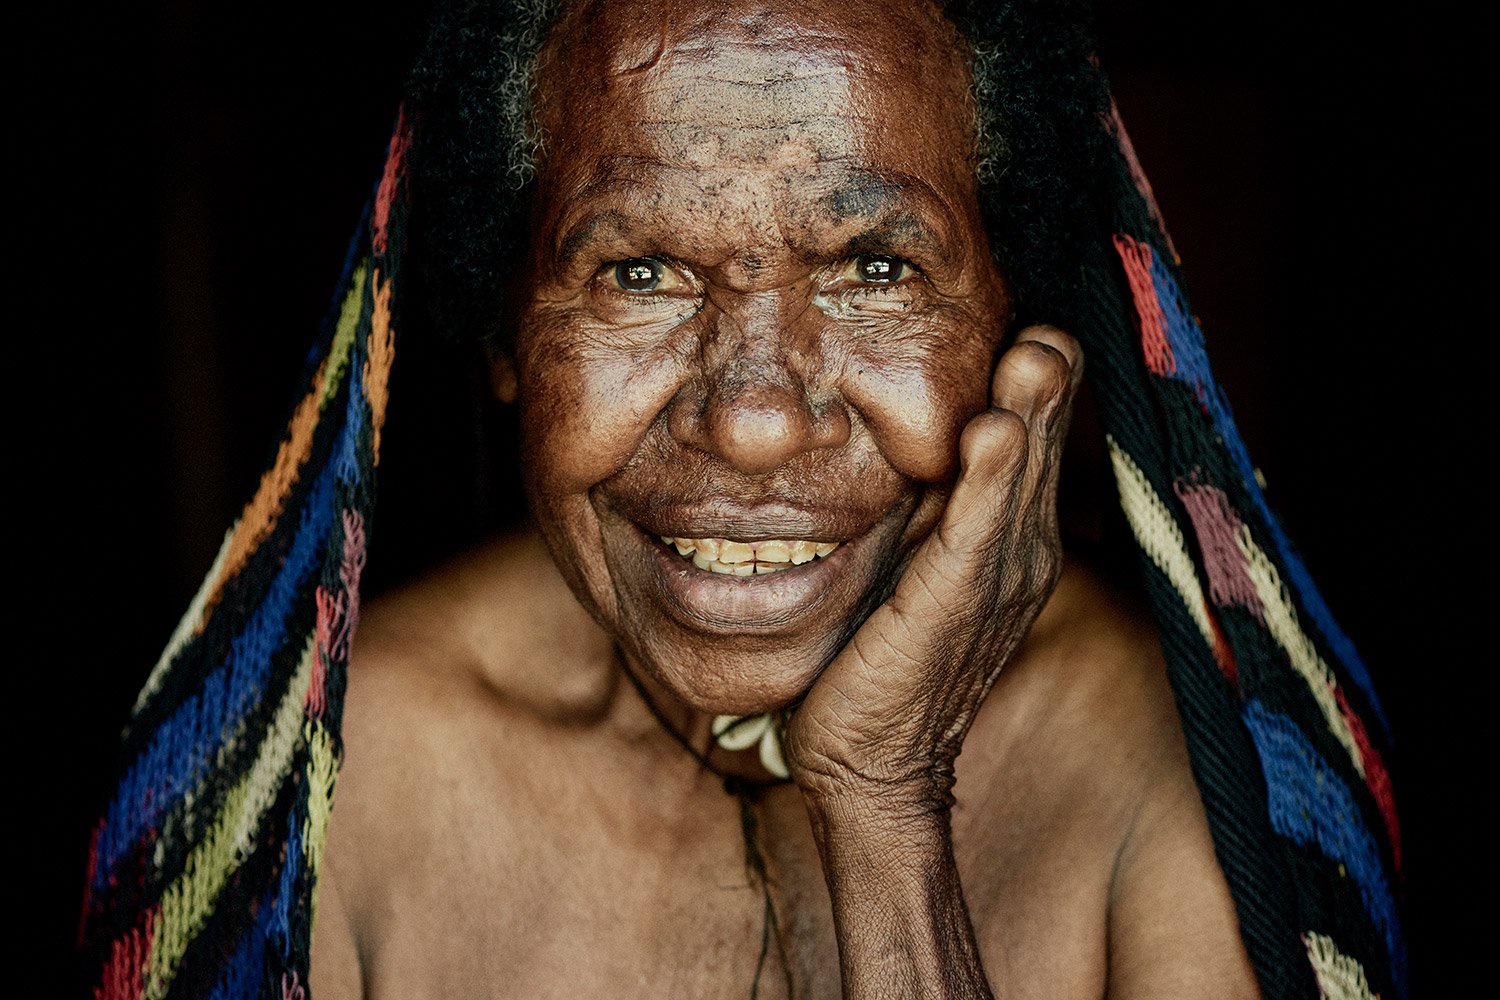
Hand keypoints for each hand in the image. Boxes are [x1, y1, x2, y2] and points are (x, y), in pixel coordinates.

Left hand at [785, 325, 1082, 811]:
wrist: (869, 759)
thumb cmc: (881, 657)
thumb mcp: (907, 561)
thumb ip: (924, 503)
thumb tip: (913, 435)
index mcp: (1006, 541)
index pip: (1028, 448)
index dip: (1035, 389)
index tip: (1031, 322)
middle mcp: (1017, 555)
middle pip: (1038, 453)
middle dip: (1048, 385)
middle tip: (1051, 322)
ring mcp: (995, 582)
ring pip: (1018, 482)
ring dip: (1032, 415)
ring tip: (1040, 352)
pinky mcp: (953, 605)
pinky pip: (974, 533)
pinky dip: (987, 482)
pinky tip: (993, 431)